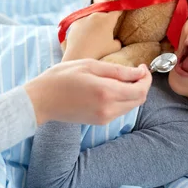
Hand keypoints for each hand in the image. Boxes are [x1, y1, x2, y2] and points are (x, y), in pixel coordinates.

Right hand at [24, 59, 151, 124]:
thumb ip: (118, 71)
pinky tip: (112, 88)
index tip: (142, 67)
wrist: (41, 100)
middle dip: (142, 85)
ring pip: (131, 106)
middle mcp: (108, 108)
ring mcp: (104, 117)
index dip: (146, 78)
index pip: (140, 90)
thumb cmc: (62, 77)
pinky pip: (120, 110)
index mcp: (106, 92)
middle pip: (139, 100)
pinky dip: (122, 99)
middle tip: (135, 71)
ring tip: (121, 78)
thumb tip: (139, 72)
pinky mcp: (99, 122)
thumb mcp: (90, 65)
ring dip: (133, 92)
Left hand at [62, 9, 121, 61]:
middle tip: (108, 17)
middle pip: (104, 8)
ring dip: (96, 15)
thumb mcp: (115, 47)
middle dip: (107, 11)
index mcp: (108, 19)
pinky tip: (85, 30)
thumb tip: (115, 40)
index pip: (117, 10)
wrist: (79, 54)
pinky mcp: (75, 22)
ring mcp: (85, 17)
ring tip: (96, 23)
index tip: (120, 12)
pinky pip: (82, 19)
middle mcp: (96, 15)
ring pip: (93, 11)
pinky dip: (85, 22)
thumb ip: (118, 41)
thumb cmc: (99, 51)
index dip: (120, 11)